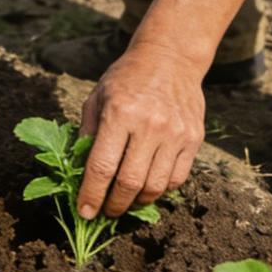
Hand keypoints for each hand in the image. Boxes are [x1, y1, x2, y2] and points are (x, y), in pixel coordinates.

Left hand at [77, 45, 205, 215]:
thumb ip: (87, 134)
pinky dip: (160, 191)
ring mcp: (175, 133)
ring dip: (136, 202)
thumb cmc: (126, 79)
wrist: (170, 58)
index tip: (84, 212)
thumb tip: (77, 173)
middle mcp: (150, 125)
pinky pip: (176, 179)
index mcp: (120, 113)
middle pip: (129, 182)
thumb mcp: (97, 98)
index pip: (102, 167)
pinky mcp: (193, 139)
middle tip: (105, 212)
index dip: (91, 194)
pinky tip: (147, 187)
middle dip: (113, 205)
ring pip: (155, 187)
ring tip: (125, 202)